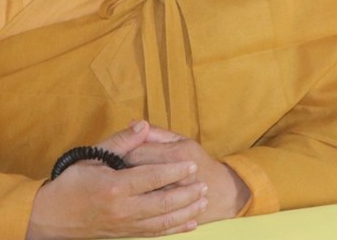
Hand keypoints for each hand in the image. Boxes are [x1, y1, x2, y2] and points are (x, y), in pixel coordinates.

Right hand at [27, 122, 206, 238]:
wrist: (51, 218)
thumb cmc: (71, 184)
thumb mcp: (92, 157)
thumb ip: (121, 142)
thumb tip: (143, 125)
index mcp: (114, 187)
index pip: (151, 178)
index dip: (174, 171)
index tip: (192, 164)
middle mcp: (122, 209)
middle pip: (162, 202)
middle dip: (187, 194)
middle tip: (205, 184)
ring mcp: (124, 225)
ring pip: (163, 221)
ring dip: (186, 212)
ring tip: (203, 201)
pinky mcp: (125, 234)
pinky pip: (155, 233)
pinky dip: (175, 228)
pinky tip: (190, 222)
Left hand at [125, 124, 250, 223]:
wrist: (221, 193)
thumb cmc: (198, 161)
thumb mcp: (182, 141)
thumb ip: (157, 133)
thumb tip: (133, 123)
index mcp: (178, 154)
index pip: (137, 151)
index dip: (122, 152)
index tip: (116, 152)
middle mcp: (176, 177)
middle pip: (134, 173)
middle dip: (121, 171)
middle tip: (115, 169)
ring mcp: (174, 198)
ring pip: (137, 193)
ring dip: (126, 189)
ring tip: (123, 185)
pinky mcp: (170, 214)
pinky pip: (146, 210)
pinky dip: (135, 205)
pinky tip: (132, 201)